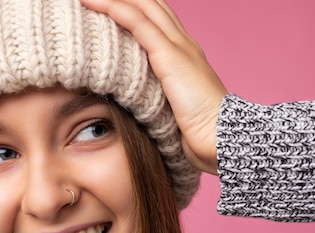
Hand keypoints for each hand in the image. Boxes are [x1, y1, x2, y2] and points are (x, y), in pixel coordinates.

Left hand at [80, 0, 226, 174]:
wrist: (221, 138)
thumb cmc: (201, 134)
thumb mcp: (176, 111)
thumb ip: (160, 101)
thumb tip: (136, 110)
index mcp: (186, 55)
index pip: (158, 19)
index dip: (136, 6)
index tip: (108, 4)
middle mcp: (183, 44)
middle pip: (151, 5)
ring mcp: (178, 47)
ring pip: (143, 6)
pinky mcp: (169, 56)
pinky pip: (137, 22)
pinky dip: (114, 8)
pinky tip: (93, 1)